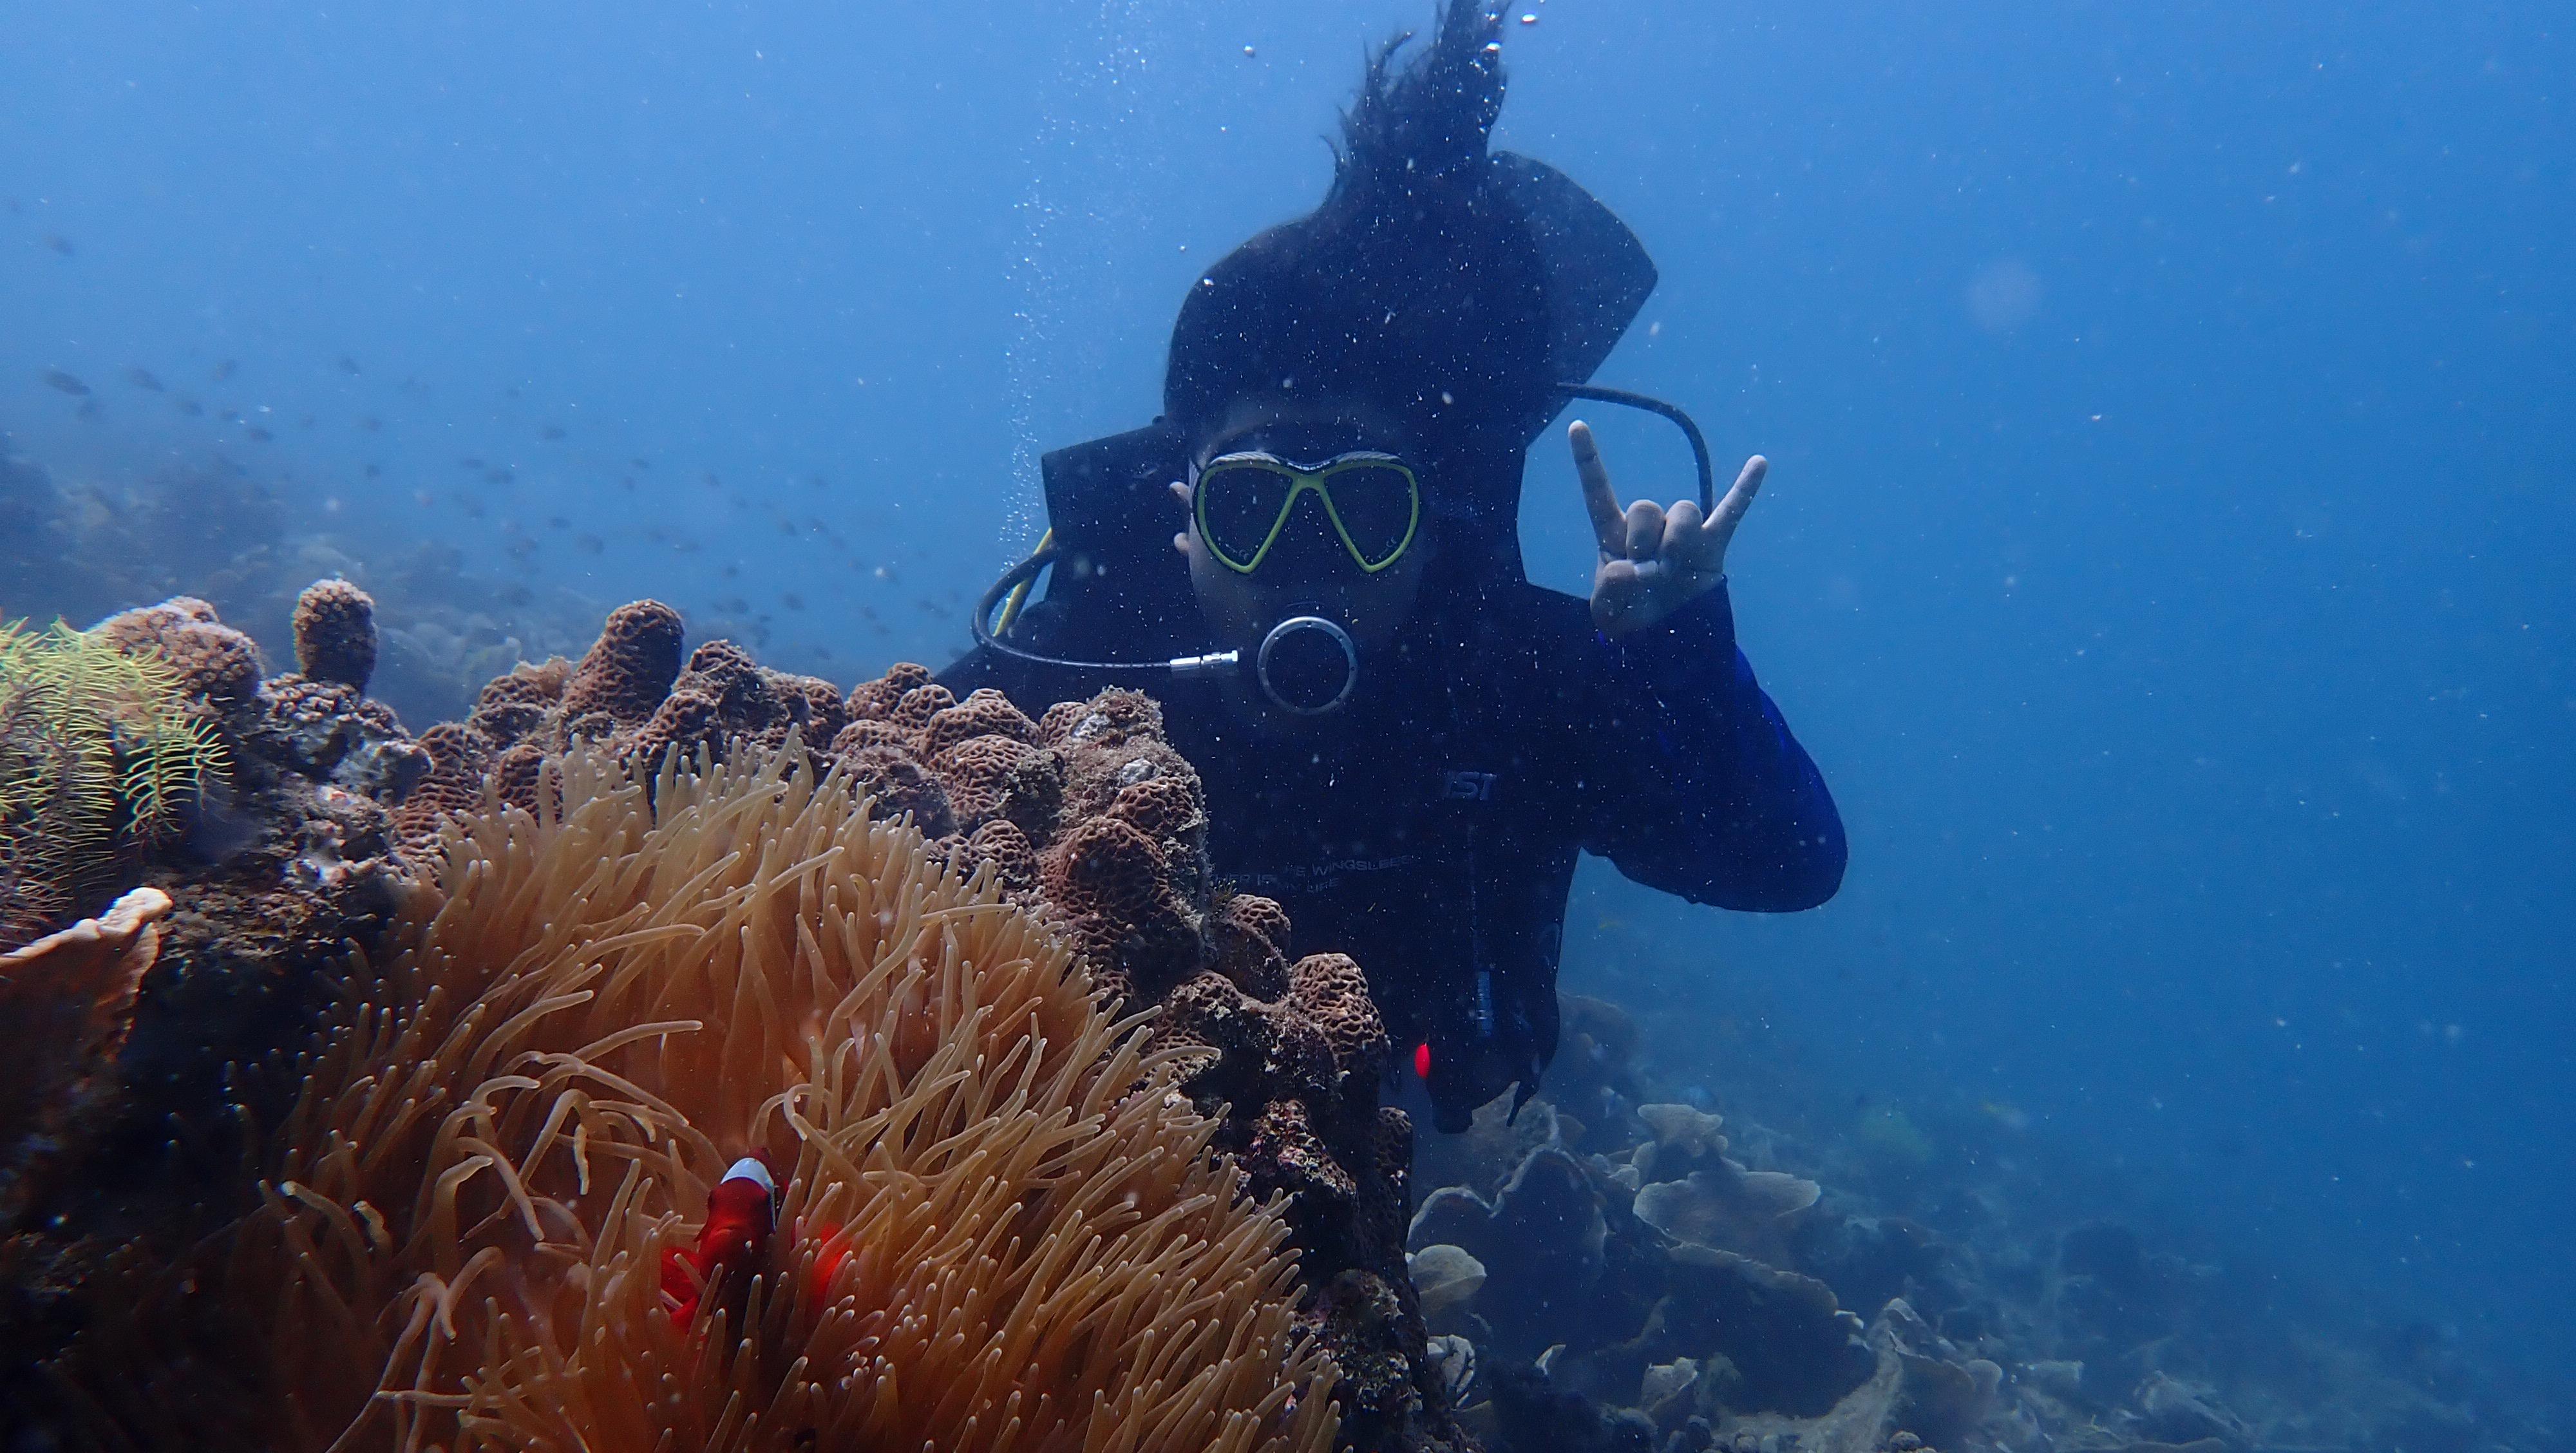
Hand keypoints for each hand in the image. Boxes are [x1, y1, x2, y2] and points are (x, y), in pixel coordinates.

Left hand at [1573, 418, 1765, 634]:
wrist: (1667, 634)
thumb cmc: (1631, 614)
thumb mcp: (1606, 611)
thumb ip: (1610, 590)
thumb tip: (1630, 568)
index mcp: (1614, 533)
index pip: (1598, 491)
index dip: (1587, 459)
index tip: (1576, 426)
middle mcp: (1648, 525)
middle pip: (1645, 507)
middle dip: (1642, 540)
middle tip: (1645, 572)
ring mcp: (1682, 531)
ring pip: (1684, 511)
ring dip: (1676, 543)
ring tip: (1672, 571)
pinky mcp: (1712, 543)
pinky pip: (1732, 510)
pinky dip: (1745, 489)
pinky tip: (1759, 463)